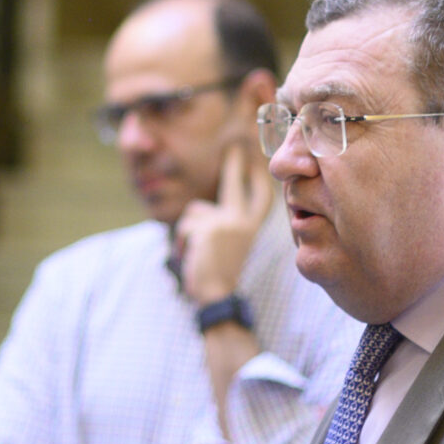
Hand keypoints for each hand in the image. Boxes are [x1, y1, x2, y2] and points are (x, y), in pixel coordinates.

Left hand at [174, 141, 274, 306]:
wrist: (216, 295)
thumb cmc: (218, 273)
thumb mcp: (227, 246)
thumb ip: (223, 225)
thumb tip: (202, 208)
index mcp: (249, 228)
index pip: (260, 199)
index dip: (258, 179)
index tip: (257, 161)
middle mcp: (242, 222)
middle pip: (234, 186)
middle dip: (233, 165)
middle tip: (233, 149)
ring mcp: (226, 223)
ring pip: (195, 212)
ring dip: (188, 230)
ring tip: (196, 252)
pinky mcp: (208, 228)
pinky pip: (185, 226)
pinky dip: (182, 242)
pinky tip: (191, 255)